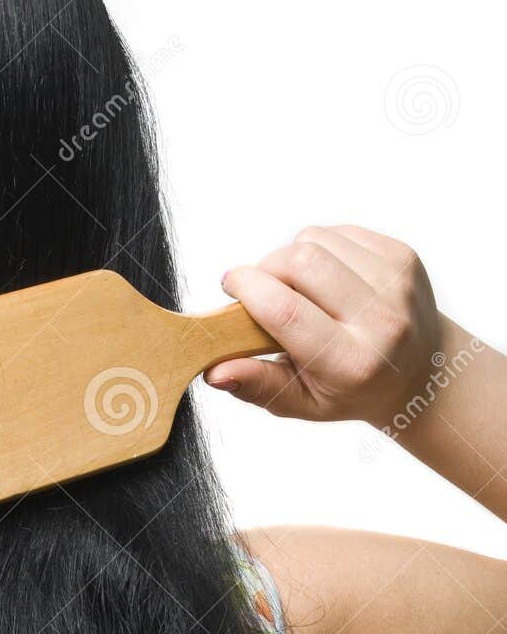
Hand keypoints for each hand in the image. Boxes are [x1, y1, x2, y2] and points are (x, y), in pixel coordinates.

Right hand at [204, 224, 441, 425]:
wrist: (419, 371)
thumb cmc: (351, 388)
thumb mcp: (302, 401)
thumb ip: (257, 386)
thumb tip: (214, 372)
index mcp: (351, 362)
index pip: (286, 311)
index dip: (247, 288)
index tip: (230, 285)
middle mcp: (380, 321)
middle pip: (300, 262)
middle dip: (266, 266)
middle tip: (259, 286)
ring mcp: (396, 284)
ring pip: (316, 240)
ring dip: (291, 255)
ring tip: (295, 285)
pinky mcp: (403, 257)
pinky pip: (339, 232)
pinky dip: (319, 247)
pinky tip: (323, 275)